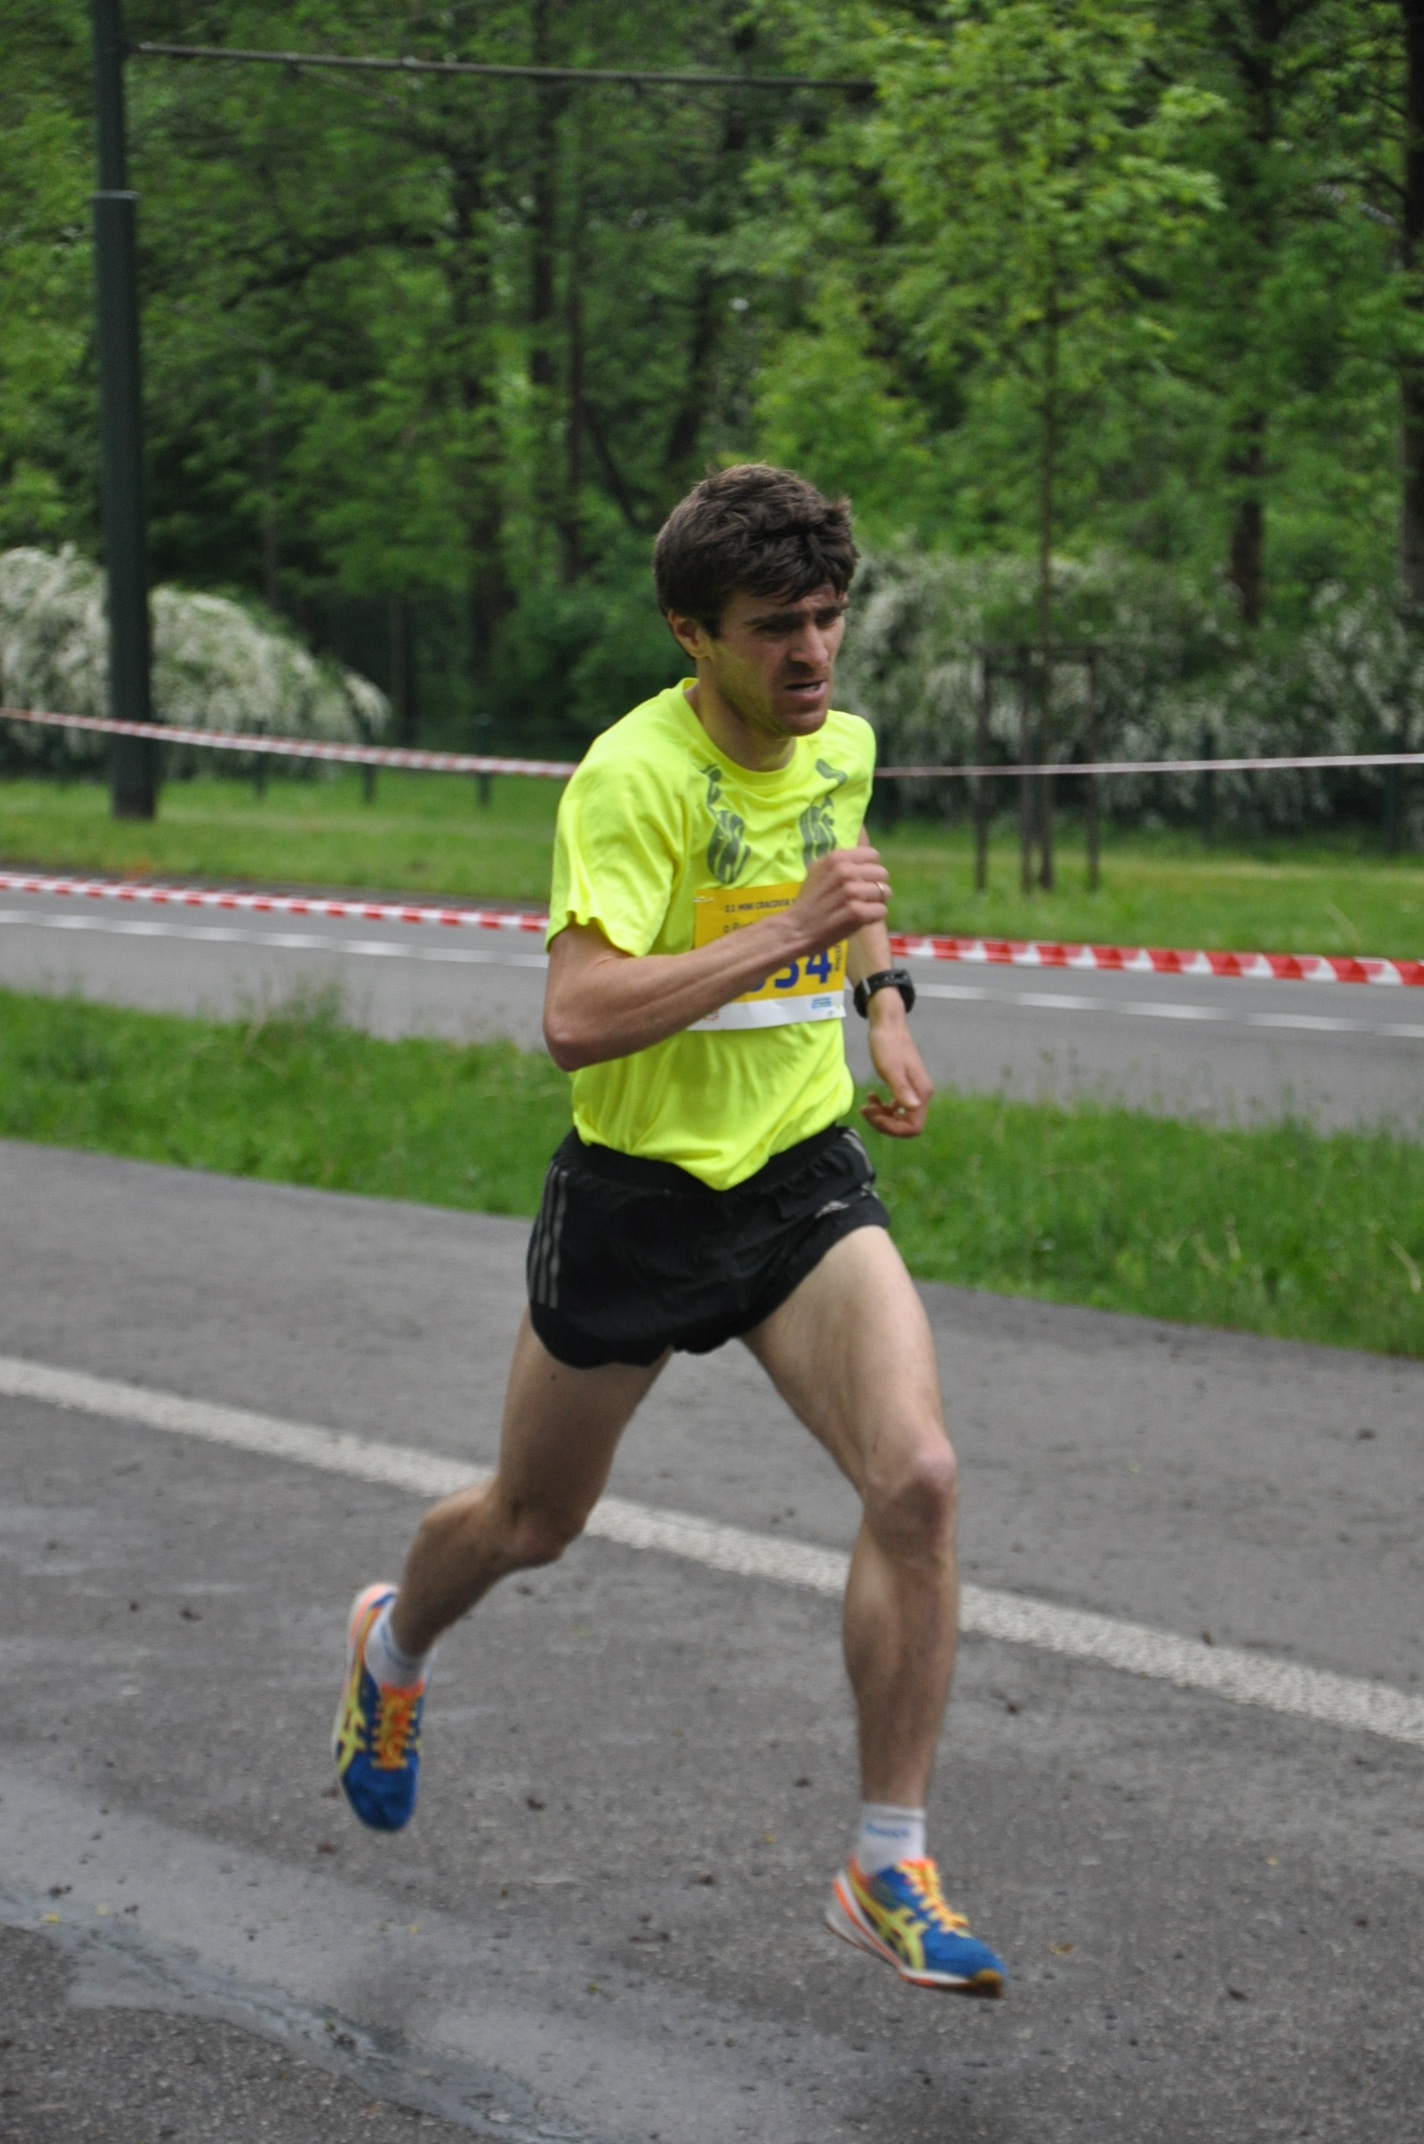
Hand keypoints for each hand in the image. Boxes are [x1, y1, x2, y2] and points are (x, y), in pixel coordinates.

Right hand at [786, 845, 891, 957]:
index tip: (861, 880)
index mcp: (836, 858)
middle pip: (882, 873)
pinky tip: (862, 920)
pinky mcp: (856, 912)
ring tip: (861, 909)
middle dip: (876, 886)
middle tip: (863, 897)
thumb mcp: (818, 870)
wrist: (796, 929)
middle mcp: (845, 871)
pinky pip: (882, 910)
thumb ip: (839, 861)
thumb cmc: (809, 901)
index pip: (873, 855)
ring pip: (884, 892)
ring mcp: (851, 892)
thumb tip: (864, 856)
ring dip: (876, 902)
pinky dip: (874, 917)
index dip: (870, 869)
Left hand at [861, 994, 931, 1138]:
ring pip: (900, 1117)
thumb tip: (913, 1108)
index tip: (875, 1117)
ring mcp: (913, 1091)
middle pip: (906, 1126)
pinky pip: (896, 1107)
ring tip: (866, 1105)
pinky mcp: (904, 1086)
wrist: (887, 1024)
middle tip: (866, 1110)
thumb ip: (901, 1089)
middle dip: (885, 1123)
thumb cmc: (886, 1044)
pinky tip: (870, 1097)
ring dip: (882, 1116)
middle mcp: (921, 1094)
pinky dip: (883, 1107)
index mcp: (921, 1093)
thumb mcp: (890, 1068)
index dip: (893, 1129)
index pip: (914, 1127)